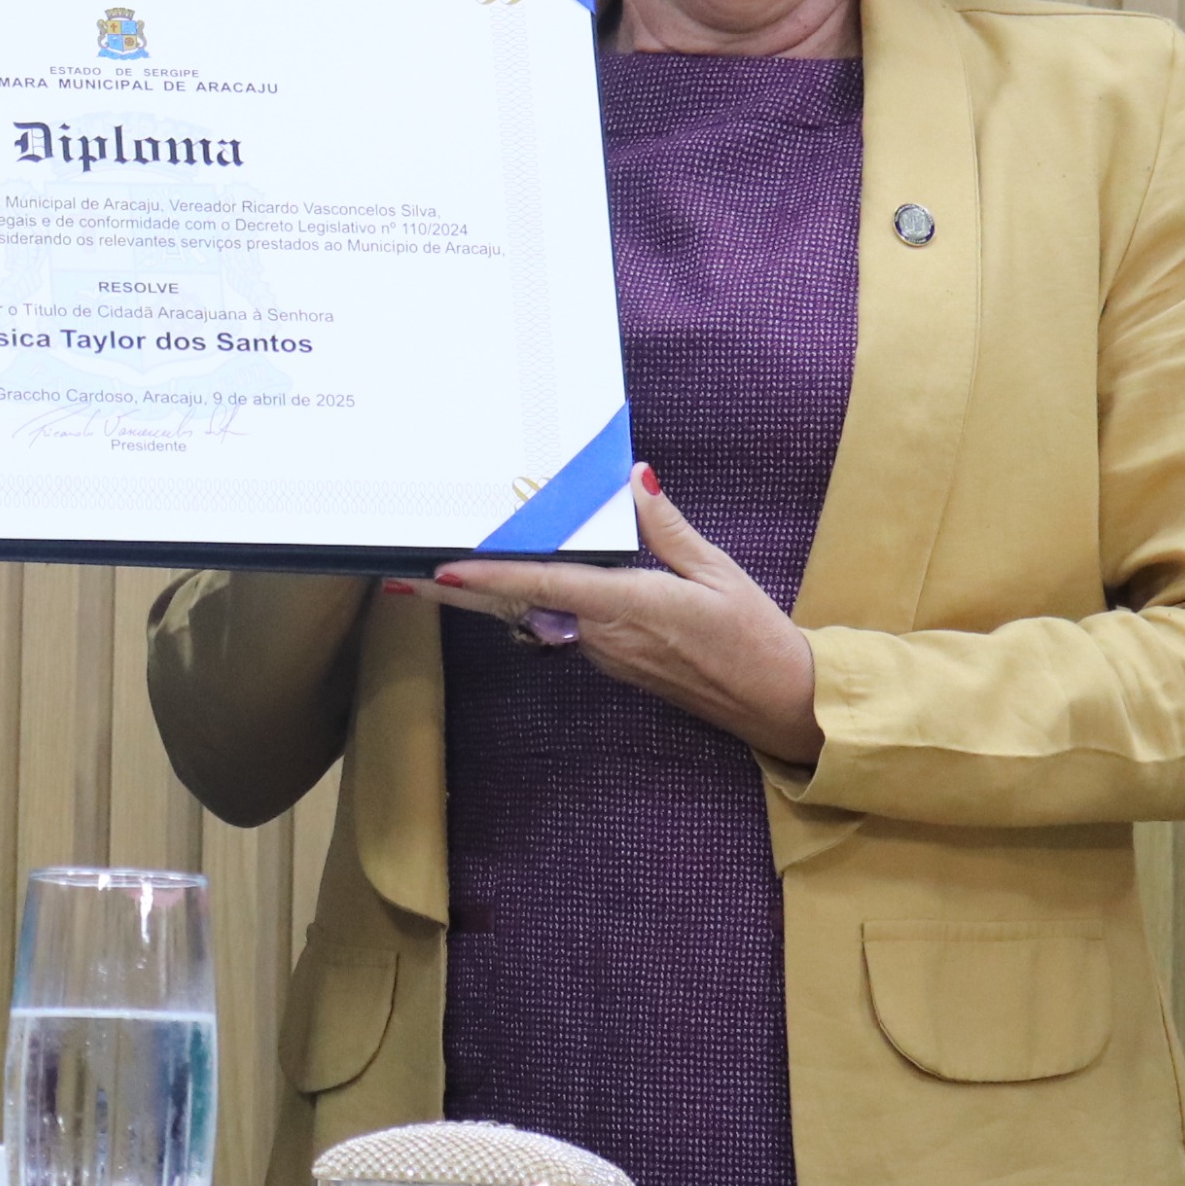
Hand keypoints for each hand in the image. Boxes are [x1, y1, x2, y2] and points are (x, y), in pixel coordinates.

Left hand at [386, 465, 821, 762]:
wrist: (780, 705)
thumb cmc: (756, 636)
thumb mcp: (718, 572)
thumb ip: (668, 528)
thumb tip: (636, 481)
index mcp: (631, 608)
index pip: (548, 586)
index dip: (493, 577)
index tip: (446, 569)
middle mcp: (606, 637)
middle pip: (522, 608)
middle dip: (461, 596)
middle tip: (404, 581)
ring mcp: (607, 656)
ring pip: (538, 620)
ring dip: (494, 598)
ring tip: (441, 575)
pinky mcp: (615, 666)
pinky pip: (564, 629)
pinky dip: (533, 607)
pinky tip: (511, 588)